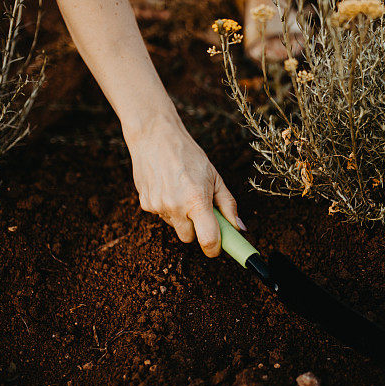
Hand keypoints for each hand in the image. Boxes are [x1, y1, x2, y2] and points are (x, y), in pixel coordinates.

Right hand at [127, 112, 243, 257]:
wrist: (154, 137)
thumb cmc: (189, 155)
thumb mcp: (215, 177)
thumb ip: (227, 205)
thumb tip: (239, 227)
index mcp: (197, 201)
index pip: (208, 240)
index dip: (215, 248)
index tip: (219, 248)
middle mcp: (176, 207)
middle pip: (189, 238)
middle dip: (197, 229)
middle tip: (201, 209)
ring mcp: (158, 207)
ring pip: (175, 226)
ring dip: (182, 217)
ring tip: (182, 191)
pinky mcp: (145, 204)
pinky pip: (161, 215)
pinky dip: (167, 208)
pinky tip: (168, 188)